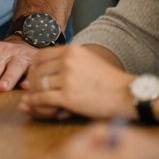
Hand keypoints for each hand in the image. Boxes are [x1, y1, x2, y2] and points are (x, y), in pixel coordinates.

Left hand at [19, 44, 135, 120]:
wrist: (125, 94)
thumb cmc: (107, 80)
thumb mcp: (87, 60)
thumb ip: (66, 61)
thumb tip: (44, 67)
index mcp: (71, 50)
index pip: (40, 55)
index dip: (33, 67)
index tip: (34, 77)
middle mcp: (67, 61)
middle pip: (36, 71)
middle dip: (32, 83)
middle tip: (34, 92)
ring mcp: (67, 78)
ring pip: (38, 85)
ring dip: (35, 95)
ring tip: (40, 101)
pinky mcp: (68, 97)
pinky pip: (42, 99)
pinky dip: (38, 104)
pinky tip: (42, 108)